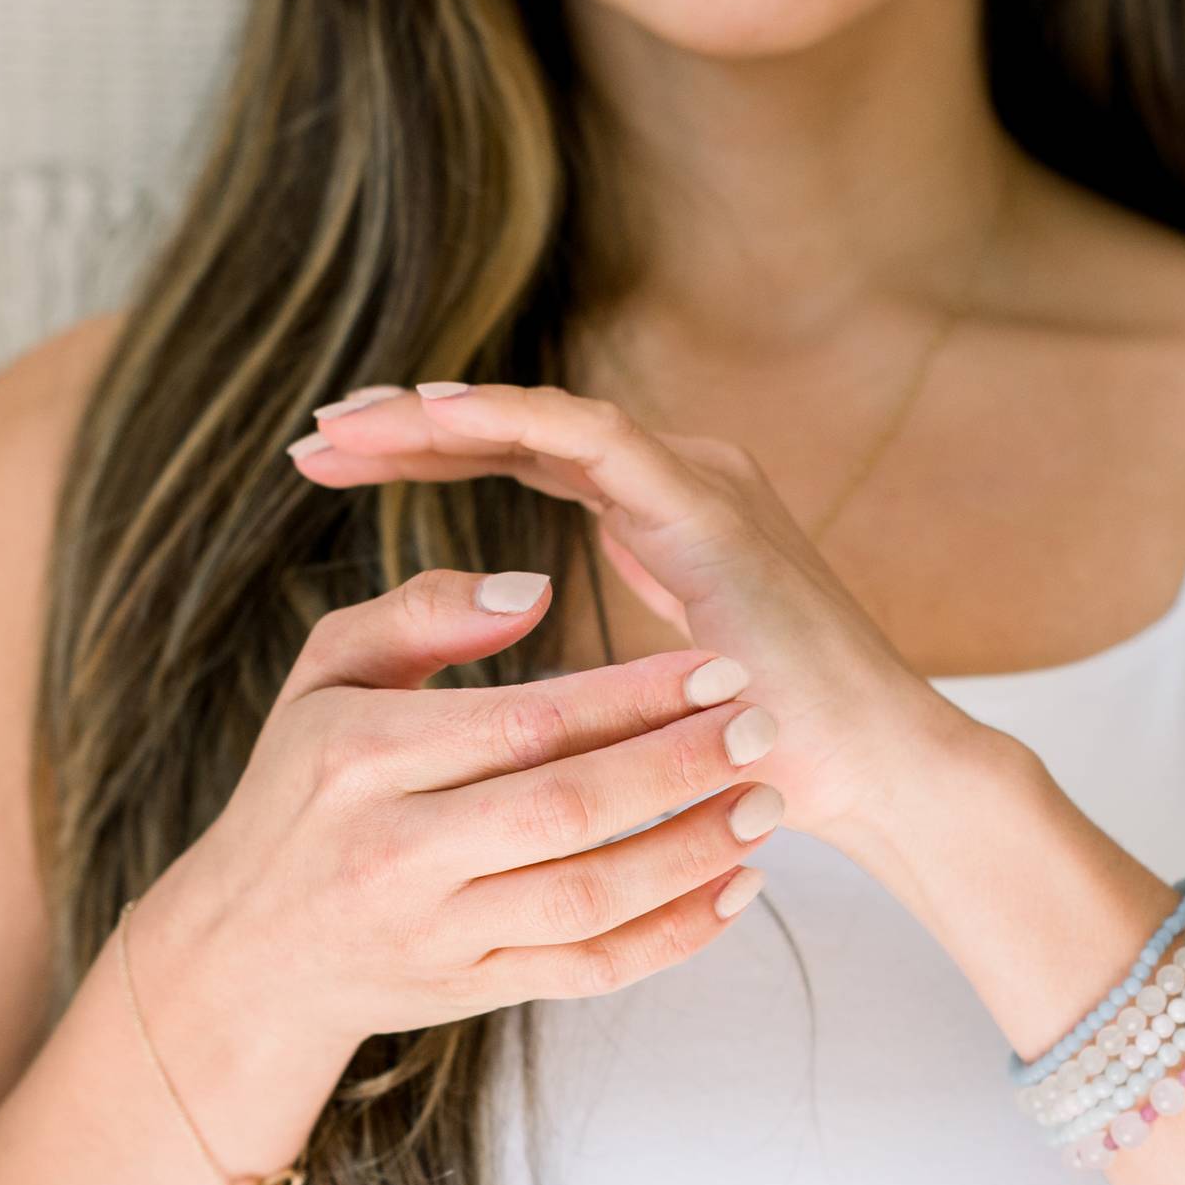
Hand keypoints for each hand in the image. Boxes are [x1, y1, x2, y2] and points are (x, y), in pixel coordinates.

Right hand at [155, 565, 786, 1066]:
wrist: (248, 950)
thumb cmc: (303, 785)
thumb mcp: (326, 675)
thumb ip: (422, 611)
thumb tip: (536, 586)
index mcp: (364, 756)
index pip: (525, 721)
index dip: (631, 695)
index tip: (713, 667)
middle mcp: (398, 850)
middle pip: (568, 810)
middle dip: (679, 767)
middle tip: (761, 725)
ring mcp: (438, 932)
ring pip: (590, 899)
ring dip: (692, 852)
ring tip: (765, 804)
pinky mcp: (473, 991)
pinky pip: (591, 969)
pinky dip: (674, 936)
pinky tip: (734, 887)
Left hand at [292, 379, 982, 857]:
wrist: (871, 771)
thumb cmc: (762, 755)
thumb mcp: (635, 706)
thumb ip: (578, 669)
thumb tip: (503, 689)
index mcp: (656, 519)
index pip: (523, 463)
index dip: (428, 457)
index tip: (328, 467)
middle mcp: (677, 482)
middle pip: (522, 430)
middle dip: (414, 426)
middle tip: (314, 431)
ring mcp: (698, 484)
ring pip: (545, 418)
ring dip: (443, 414)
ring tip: (350, 421)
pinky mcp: (710, 506)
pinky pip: (594, 439)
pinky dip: (512, 419)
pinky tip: (439, 416)